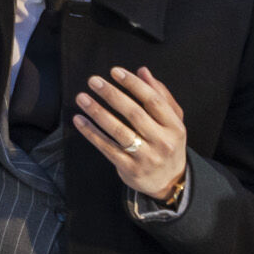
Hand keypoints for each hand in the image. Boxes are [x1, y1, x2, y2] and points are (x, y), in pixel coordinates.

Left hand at [71, 66, 188, 199]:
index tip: (115, 71)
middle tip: (94, 81)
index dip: (133, 84)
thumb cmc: (167, 144)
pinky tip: (80, 120)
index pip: (153, 100)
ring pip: (119, 131)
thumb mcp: (173, 121)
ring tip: (82, 98)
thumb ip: (161, 95)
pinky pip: (107, 148)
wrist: (170, 182)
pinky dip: (92, 133)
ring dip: (98, 112)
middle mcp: (162, 142)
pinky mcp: (130, 168)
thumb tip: (143, 71)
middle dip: (112, 95)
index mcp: (174, 126)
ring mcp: (146, 157)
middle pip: (134, 114)